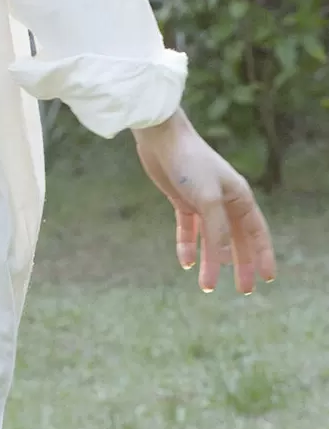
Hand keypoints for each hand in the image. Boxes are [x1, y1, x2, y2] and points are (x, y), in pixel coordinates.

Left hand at [133, 109, 275, 294]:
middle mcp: (224, 201)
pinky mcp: (183, 200)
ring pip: (211, 238)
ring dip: (210, 261)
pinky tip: (186, 263)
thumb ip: (217, 230)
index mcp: (239, 197)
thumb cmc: (190, 163)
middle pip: (236, 239)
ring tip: (207, 286)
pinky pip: (189, 229)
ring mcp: (203, 201)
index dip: (263, 255)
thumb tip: (224, 259)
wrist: (161, 138)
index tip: (268, 278)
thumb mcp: (208, 199)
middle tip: (243, 290)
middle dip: (240, 265)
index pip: (256, 232)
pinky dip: (188, 245)